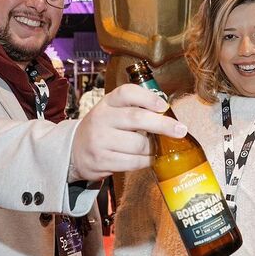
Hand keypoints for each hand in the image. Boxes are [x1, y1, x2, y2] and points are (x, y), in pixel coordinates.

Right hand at [68, 84, 187, 181]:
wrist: (73, 150)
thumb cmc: (103, 128)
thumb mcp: (113, 111)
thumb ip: (135, 108)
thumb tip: (168, 114)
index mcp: (107, 103)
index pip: (127, 93)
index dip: (148, 97)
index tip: (164, 106)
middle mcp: (102, 119)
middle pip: (136, 118)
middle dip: (162, 124)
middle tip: (180, 130)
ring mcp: (100, 141)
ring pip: (138, 144)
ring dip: (154, 147)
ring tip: (159, 147)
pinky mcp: (102, 160)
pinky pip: (133, 162)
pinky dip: (146, 161)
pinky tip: (149, 158)